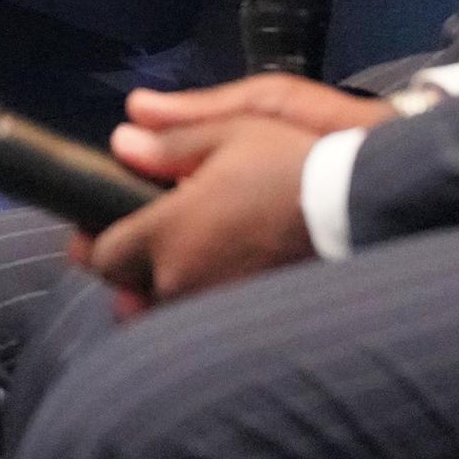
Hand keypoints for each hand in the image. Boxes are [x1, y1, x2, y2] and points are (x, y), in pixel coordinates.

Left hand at [76, 76, 375, 310]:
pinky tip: (222, 279)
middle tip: (149, 246)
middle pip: (128, 298)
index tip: (107, 227)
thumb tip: (121, 144)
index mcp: (166, 234)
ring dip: (164, 296)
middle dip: (130, 276)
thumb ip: (168, 145)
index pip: (103, 259)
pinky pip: (207, 324)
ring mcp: (217, 307)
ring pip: (167, 316)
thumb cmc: (291, 165)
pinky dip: (203, 308)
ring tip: (186, 264)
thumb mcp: (229, 134)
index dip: (100, 243)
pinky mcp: (251, 322)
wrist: (357, 209)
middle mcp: (183, 281)